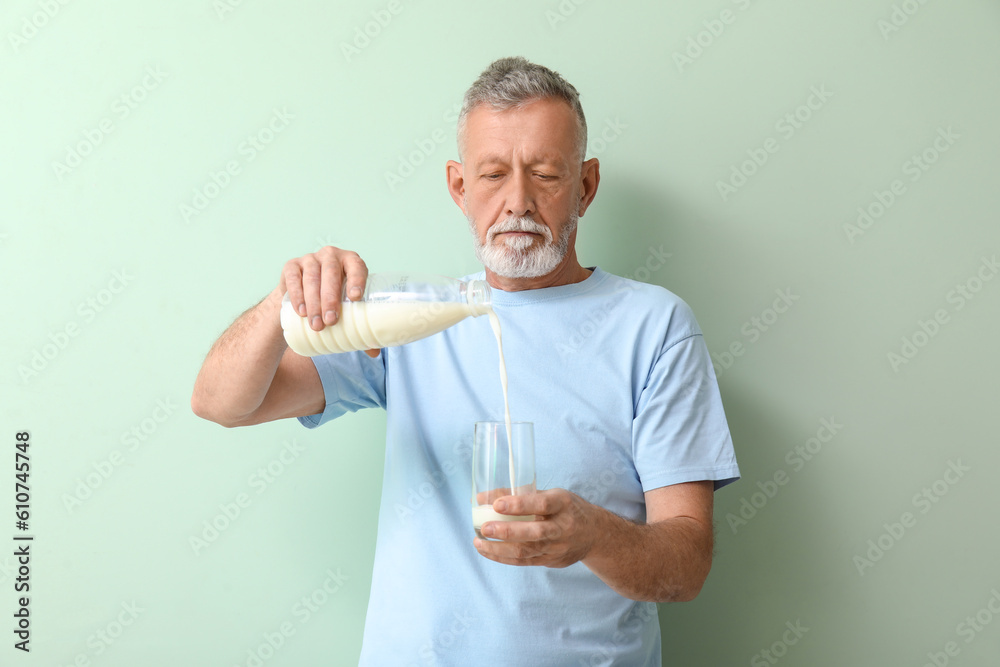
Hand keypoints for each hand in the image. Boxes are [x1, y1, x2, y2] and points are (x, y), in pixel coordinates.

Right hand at [278, 245, 378, 356]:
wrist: (301, 296)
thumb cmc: (332, 301)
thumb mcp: (347, 309)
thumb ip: (361, 326)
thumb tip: (374, 353)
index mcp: (351, 262)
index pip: (357, 266)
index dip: (357, 280)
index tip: (356, 298)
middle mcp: (331, 256)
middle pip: (331, 273)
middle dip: (330, 299)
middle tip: (331, 321)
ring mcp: (310, 258)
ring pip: (312, 277)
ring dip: (313, 303)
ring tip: (316, 325)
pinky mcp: (291, 265)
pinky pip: (294, 278)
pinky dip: (297, 296)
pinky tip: (301, 311)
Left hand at [473, 489, 599, 568]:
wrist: (594, 534)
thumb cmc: (566, 509)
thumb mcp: (550, 494)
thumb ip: (519, 494)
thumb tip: (482, 497)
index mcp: (562, 504)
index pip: (541, 504)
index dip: (519, 505)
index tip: (497, 505)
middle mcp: (562, 527)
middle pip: (534, 533)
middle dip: (507, 532)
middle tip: (485, 528)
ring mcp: (557, 547)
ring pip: (527, 552)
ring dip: (499, 549)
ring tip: (478, 542)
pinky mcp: (551, 561)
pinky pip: (524, 562)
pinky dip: (503, 557)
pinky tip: (488, 551)